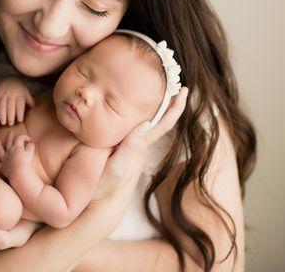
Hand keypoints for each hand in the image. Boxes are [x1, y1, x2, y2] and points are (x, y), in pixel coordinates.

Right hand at [0, 76, 34, 125]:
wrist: (9, 78)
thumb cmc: (19, 88)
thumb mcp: (26, 92)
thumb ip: (30, 101)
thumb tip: (35, 109)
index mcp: (20, 95)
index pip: (20, 104)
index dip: (20, 112)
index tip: (20, 120)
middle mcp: (11, 94)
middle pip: (11, 106)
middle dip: (10, 115)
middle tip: (10, 124)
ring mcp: (3, 94)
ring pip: (2, 105)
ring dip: (2, 114)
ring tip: (3, 122)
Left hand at [0, 131, 34, 177]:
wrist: (19, 173)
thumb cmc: (25, 162)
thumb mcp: (30, 153)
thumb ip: (30, 146)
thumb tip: (30, 143)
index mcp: (17, 147)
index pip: (20, 138)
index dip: (25, 137)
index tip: (30, 140)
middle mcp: (9, 151)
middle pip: (9, 141)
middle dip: (10, 136)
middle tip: (10, 131)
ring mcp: (5, 159)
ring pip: (0, 150)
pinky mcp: (3, 167)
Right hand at [85, 87, 188, 233]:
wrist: (100, 206)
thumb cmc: (105, 188)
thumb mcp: (117, 168)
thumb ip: (130, 148)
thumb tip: (146, 124)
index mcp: (140, 146)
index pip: (163, 123)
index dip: (175, 107)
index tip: (184, 90)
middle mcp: (139, 145)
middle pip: (160, 118)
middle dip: (168, 99)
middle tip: (171, 77)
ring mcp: (132, 147)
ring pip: (149, 121)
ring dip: (156, 104)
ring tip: (157, 85)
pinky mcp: (122, 149)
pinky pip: (136, 126)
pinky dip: (140, 113)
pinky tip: (134, 107)